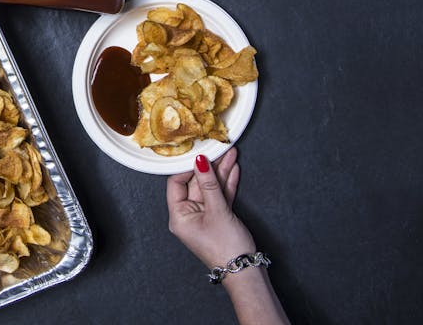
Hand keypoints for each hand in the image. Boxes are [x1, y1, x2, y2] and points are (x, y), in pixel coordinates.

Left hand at [166, 147, 254, 267]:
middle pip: (195, 184)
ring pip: (211, 189)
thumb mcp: (217, 211)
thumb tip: (200, 163)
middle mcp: (188, 216)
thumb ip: (209, 184)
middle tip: (218, 150)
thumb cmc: (226, 249)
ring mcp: (204, 216)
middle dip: (209, 167)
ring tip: (230, 154)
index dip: (187, 168)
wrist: (245, 271)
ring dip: (221, 172)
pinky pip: (220, 196)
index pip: (176, 183)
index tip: (199, 155)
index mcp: (178, 216)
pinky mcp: (218, 218)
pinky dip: (227, 184)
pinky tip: (233, 169)